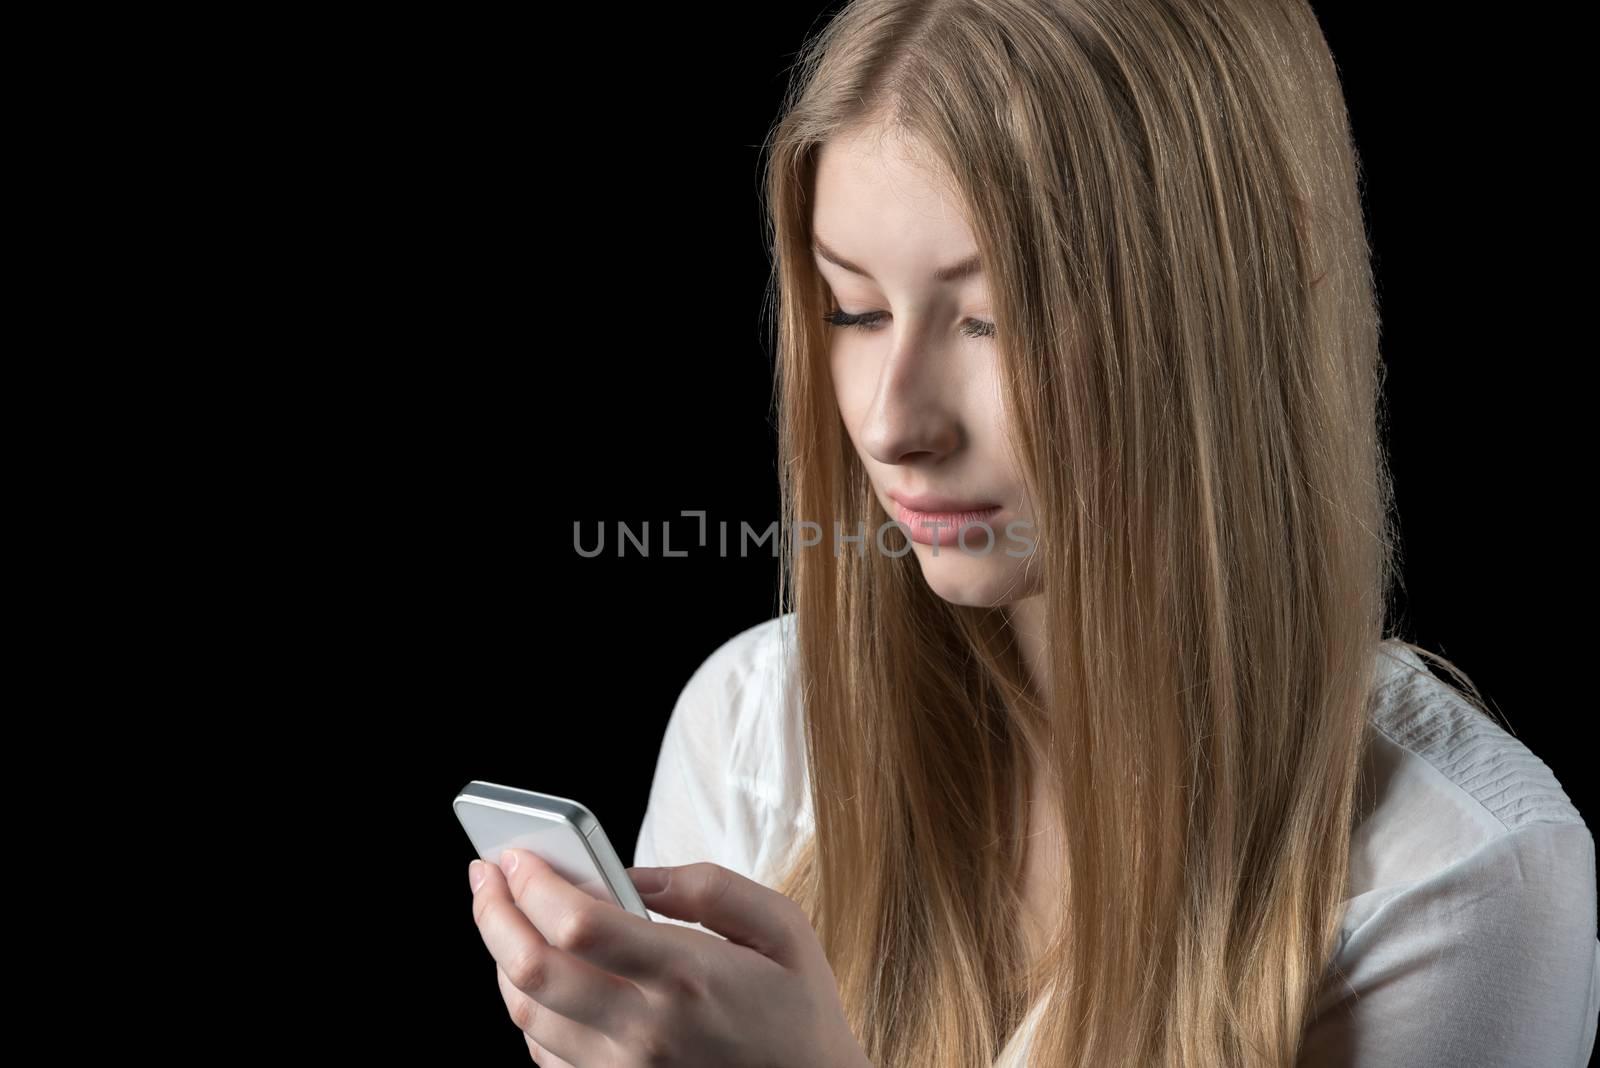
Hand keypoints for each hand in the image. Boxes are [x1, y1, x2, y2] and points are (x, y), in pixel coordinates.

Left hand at [468, 849, 870, 1066]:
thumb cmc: (799, 1009)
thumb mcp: (781, 927)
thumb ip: (706, 886)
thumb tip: (630, 873)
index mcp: (688, 976)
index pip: (579, 924)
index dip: (534, 883)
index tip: (516, 854)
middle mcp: (646, 1032)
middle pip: (532, 970)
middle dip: (493, 912)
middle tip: (484, 875)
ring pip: (526, 1014)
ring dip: (501, 957)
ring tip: (504, 915)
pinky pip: (543, 1054)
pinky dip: (527, 1006)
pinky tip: (536, 972)